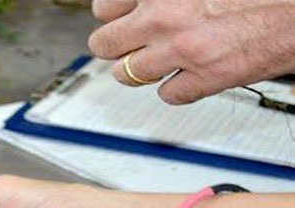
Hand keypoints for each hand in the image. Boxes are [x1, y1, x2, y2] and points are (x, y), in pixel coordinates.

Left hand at [88, 0, 294, 103]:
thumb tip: (142, 4)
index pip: (105, 8)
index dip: (113, 15)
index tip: (121, 18)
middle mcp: (164, 16)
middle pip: (105, 45)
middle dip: (116, 46)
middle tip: (129, 45)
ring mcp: (182, 50)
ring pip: (127, 74)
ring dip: (138, 70)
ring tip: (155, 62)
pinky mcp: (206, 77)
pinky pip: (167, 95)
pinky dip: (174, 89)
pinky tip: (186, 76)